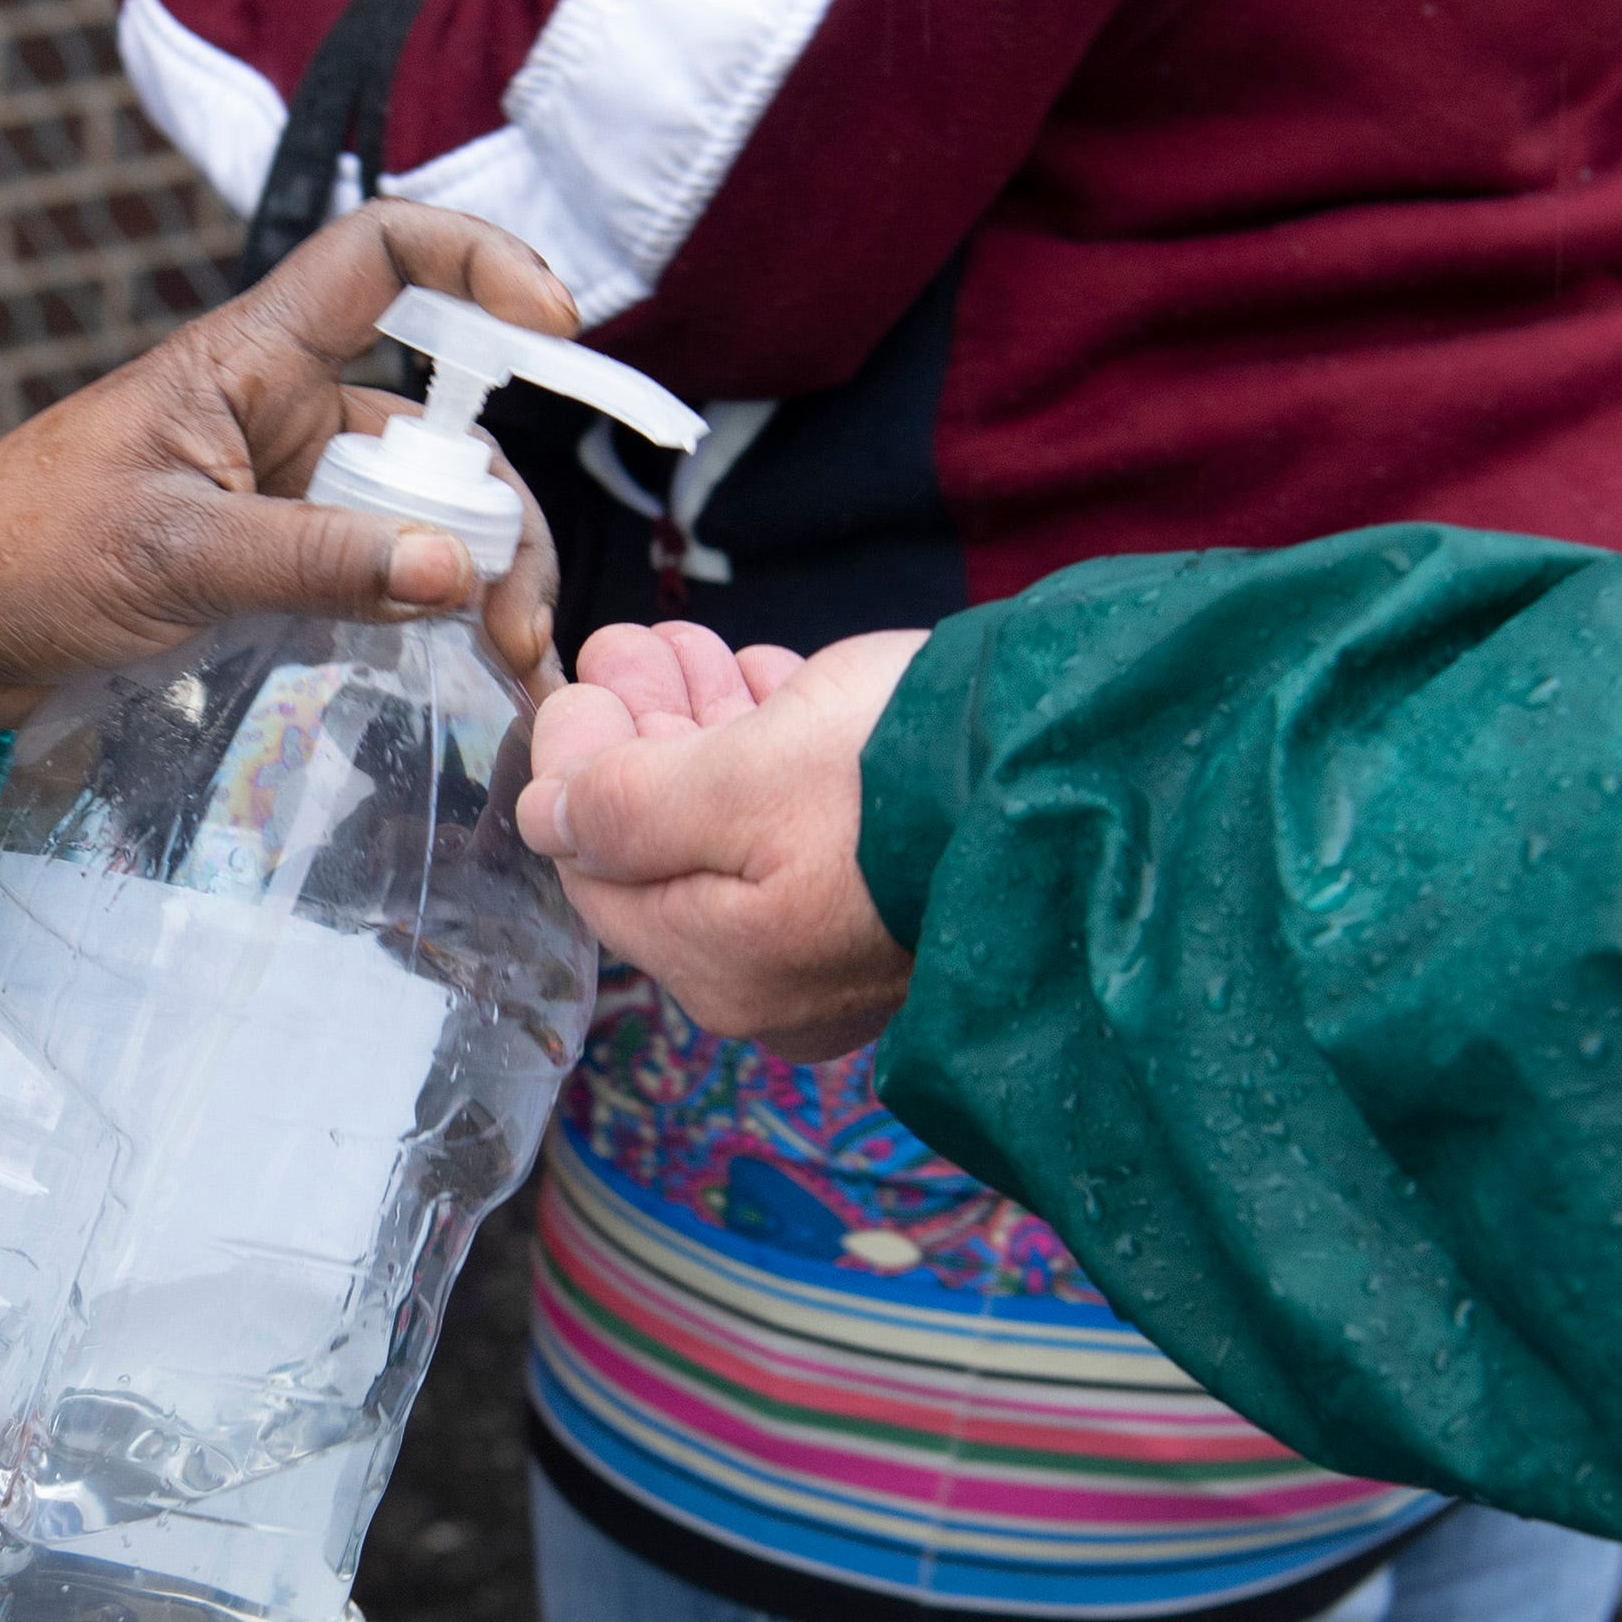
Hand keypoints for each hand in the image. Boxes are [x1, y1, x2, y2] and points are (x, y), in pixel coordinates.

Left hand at [0, 201, 570, 726]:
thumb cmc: (25, 556)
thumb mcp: (172, 558)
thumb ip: (314, 562)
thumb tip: (457, 571)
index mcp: (251, 361)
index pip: (382, 257)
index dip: (477, 261)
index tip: (554, 327)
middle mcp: (284, 412)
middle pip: (439, 430)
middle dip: (499, 515)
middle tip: (517, 621)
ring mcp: (285, 490)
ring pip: (422, 514)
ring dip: (475, 580)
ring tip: (507, 663)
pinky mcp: (275, 560)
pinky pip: (379, 572)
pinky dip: (427, 615)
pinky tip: (467, 673)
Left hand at [517, 622, 928, 1059]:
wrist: (1079, 779)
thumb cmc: (901, 781)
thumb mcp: (736, 782)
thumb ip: (624, 806)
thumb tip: (541, 816)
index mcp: (723, 968)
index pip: (599, 870)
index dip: (577, 767)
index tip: (584, 679)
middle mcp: (776, 979)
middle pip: (667, 845)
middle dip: (640, 732)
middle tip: (632, 642)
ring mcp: (840, 942)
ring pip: (736, 824)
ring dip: (701, 726)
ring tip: (686, 643)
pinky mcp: (896, 890)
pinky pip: (804, 826)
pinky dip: (773, 749)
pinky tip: (763, 683)